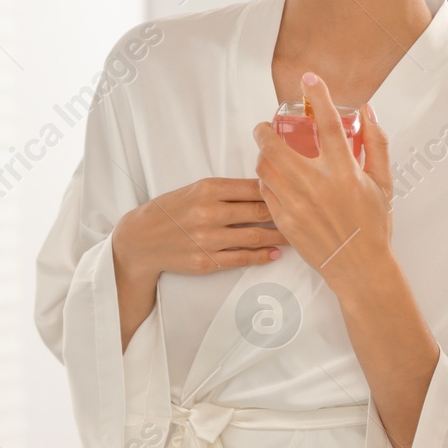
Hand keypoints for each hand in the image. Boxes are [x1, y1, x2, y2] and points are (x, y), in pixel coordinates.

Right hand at [109, 177, 288, 347]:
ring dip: (280, 237)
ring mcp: (208, 238)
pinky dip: (262, 256)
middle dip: (286, 213)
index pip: (254, 186)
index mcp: (208, 188)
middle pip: (260, 211)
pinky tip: (274, 254)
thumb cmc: (171, 211)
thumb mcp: (195, 190)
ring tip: (297, 236)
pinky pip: (242, 258)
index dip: (279, 189)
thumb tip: (266, 187)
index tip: (297, 191)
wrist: (140, 239)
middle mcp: (209, 212)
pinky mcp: (206, 261)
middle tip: (307, 214)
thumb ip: (227, 190)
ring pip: (256, 236)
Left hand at [252, 72, 393, 287]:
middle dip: (263, 130)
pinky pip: (264, 191)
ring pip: (264, 167)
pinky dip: (265, 179)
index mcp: (345, 172)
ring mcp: (297, 203)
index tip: (308, 78)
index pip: (329, 124)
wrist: (359, 267)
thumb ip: (377, 144)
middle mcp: (318, 185)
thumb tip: (368, 111)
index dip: (318, 96)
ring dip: (261, 154)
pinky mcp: (284, 220)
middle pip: (277, 145)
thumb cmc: (374, 225)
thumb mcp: (384, 183)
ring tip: (266, 152)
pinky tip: (271, 178)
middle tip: (264, 126)